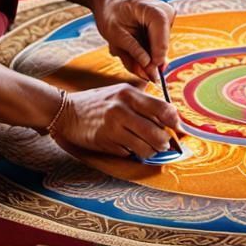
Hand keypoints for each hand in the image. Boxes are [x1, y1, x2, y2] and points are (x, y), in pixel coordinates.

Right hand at [53, 83, 179, 157]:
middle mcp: (122, 109)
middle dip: (165, 142)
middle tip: (164, 144)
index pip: (162, 109)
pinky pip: (129, 153)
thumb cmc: (98, 102)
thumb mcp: (120, 92)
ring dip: (151, 151)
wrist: (66, 112)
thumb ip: (143, 101)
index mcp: (129, 94)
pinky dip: (133, 153)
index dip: (175, 122)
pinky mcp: (105, 141)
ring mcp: (113, 126)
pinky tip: (129, 147)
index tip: (178, 129)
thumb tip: (170, 115)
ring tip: (148, 148)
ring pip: (145, 147)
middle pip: (157, 132)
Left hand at [91, 0, 175, 81]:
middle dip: (143, 59)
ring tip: (121, 46)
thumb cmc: (109, 10)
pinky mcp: (165, 25)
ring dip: (139, 54)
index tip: (142, 75)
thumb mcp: (115, 33)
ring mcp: (168, 19)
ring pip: (157, 49)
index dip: (152, 64)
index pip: (161, 46)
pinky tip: (128, 42)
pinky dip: (141, 49)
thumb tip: (149, 71)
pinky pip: (155, 45)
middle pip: (160, 49)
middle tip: (123, 56)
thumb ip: (133, 52)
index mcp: (157, 12)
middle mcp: (167, 14)